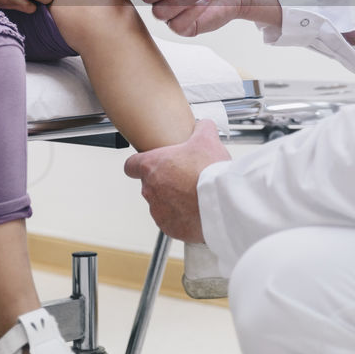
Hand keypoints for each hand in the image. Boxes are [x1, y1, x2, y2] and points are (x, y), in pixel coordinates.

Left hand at [122, 119, 230, 242]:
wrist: (223, 204)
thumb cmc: (211, 172)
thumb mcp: (207, 139)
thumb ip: (201, 129)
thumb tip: (203, 125)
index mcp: (152, 167)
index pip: (131, 165)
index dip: (139, 164)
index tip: (147, 163)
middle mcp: (150, 190)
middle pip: (150, 184)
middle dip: (165, 182)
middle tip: (185, 177)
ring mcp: (159, 211)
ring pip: (160, 204)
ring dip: (173, 200)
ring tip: (193, 195)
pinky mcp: (170, 228)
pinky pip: (172, 221)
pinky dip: (181, 217)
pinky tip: (197, 210)